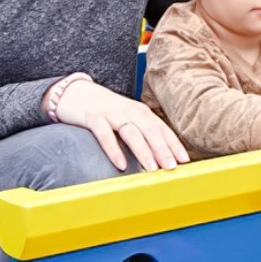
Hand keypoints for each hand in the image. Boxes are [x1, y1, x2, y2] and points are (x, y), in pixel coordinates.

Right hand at [53, 79, 188, 172]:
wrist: (76, 93)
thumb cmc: (106, 111)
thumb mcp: (127, 119)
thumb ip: (142, 134)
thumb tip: (159, 158)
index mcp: (141, 112)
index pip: (161, 129)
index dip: (174, 144)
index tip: (184, 160)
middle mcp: (129, 111)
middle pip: (150, 130)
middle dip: (163, 149)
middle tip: (171, 166)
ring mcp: (111, 113)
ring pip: (131, 132)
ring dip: (143, 151)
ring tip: (152, 168)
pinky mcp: (93, 117)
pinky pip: (105, 134)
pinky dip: (114, 150)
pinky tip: (121, 164)